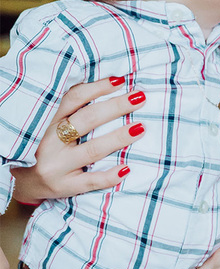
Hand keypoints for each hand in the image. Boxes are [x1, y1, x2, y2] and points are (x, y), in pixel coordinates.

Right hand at [11, 77, 146, 203]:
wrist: (28, 185)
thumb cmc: (53, 148)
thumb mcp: (57, 128)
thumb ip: (76, 111)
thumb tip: (111, 85)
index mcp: (52, 124)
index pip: (73, 99)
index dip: (96, 88)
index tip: (120, 81)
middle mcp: (52, 143)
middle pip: (86, 120)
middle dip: (115, 107)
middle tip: (140, 98)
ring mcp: (58, 166)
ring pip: (92, 150)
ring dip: (118, 138)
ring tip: (141, 128)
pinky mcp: (66, 187)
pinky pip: (91, 182)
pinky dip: (110, 176)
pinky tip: (127, 169)